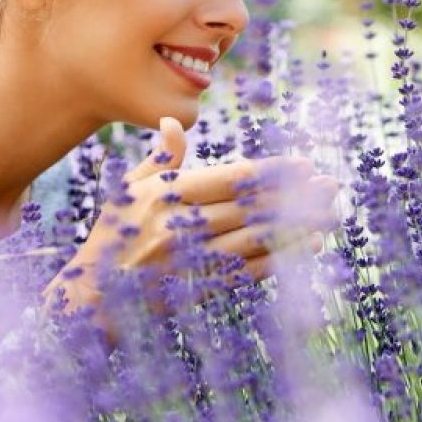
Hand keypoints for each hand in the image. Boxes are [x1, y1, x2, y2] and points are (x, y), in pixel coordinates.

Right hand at [42, 116, 339, 318]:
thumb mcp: (127, 192)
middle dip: (296, 195)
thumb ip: (160, 160)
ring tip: (331, 214)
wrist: (90, 298)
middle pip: (251, 206)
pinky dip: (282, 258)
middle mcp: (180, 225)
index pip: (231, 178)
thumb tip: (176, 122)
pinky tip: (308, 246)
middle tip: (332, 185)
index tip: (303, 164)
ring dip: (297, 226)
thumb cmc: (111, 237)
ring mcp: (191, 259)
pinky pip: (249, 270)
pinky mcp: (198, 287)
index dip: (272, 171)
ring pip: (256, 237)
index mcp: (166, 195)